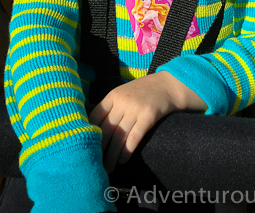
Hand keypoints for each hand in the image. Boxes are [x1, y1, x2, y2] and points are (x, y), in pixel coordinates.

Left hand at [89, 71, 205, 172]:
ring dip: (112, 155)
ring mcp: (135, 109)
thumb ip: (110, 106)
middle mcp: (122, 102)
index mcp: (113, 96)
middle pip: (106, 129)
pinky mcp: (148, 116)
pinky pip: (134, 137)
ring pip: (119, 136)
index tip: (86, 147)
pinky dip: (127, 151)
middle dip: (99, 149)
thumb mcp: (124, 93)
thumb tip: (93, 127)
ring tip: (108, 168)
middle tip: (94, 163)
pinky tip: (123, 160)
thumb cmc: (144, 91)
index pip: (95, 117)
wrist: (168, 85)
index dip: (88, 133)